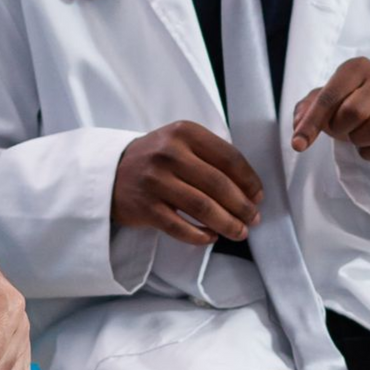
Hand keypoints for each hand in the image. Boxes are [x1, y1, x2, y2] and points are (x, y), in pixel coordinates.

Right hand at [112, 122, 262, 246]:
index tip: (258, 196)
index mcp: (184, 132)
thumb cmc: (156, 159)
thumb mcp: (181, 143)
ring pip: (203, 208)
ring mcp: (155, 181)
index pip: (228, 157)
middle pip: (218, 185)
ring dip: (227, 224)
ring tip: (240, 232)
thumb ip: (211, 156)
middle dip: (242, 206)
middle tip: (253, 218)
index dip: (249, 180)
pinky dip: (201, 236)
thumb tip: (249, 189)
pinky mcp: (145, 207)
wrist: (111, 172)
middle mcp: (169, 153)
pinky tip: (211, 237)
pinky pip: (181, 227)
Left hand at [290, 57, 369, 163]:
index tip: (298, 144)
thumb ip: (307, 108)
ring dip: (358, 139)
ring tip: (358, 134)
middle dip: (339, 128)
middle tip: (340, 129)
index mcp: (357, 67)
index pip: (330, 95)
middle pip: (353, 112)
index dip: (312, 122)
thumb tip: (298, 124)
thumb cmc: (355, 102)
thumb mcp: (329, 98)